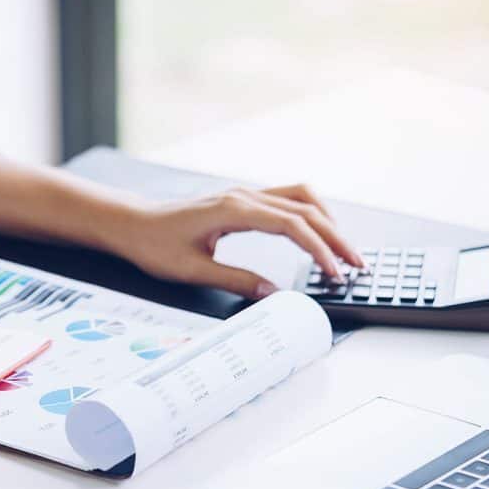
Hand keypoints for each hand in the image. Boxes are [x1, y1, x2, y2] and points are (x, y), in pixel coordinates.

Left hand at [117, 184, 362, 298]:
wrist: (131, 224)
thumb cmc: (154, 244)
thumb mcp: (192, 270)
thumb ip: (235, 280)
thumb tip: (272, 293)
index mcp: (233, 210)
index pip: (291, 225)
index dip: (318, 249)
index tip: (335, 273)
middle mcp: (243, 195)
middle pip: (305, 209)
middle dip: (336, 237)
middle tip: (357, 265)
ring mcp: (243, 194)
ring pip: (300, 198)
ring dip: (327, 221)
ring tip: (344, 251)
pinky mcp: (241, 200)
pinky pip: (286, 199)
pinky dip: (309, 214)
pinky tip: (317, 234)